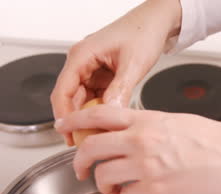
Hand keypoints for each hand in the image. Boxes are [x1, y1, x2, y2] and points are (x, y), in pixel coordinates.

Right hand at [51, 0, 181, 144]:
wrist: (156, 23)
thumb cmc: (143, 32)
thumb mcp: (133, 63)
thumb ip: (120, 89)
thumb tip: (109, 112)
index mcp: (82, 56)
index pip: (62, 91)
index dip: (64, 116)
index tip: (69, 134)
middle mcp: (83, 63)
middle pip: (70, 98)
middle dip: (78, 120)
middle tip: (87, 141)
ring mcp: (92, 70)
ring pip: (84, 100)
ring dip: (91, 116)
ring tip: (100, 134)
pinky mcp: (103, 75)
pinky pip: (97, 97)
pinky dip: (102, 110)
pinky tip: (109, 122)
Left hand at [54, 106, 220, 193]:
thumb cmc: (219, 141)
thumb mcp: (180, 122)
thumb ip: (152, 127)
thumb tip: (135, 135)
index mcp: (149, 120)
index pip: (100, 114)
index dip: (75, 118)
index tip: (63, 123)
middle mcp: (143, 140)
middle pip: (91, 147)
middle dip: (78, 161)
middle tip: (80, 168)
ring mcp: (148, 166)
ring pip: (104, 176)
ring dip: (104, 185)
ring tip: (113, 188)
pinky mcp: (158, 191)